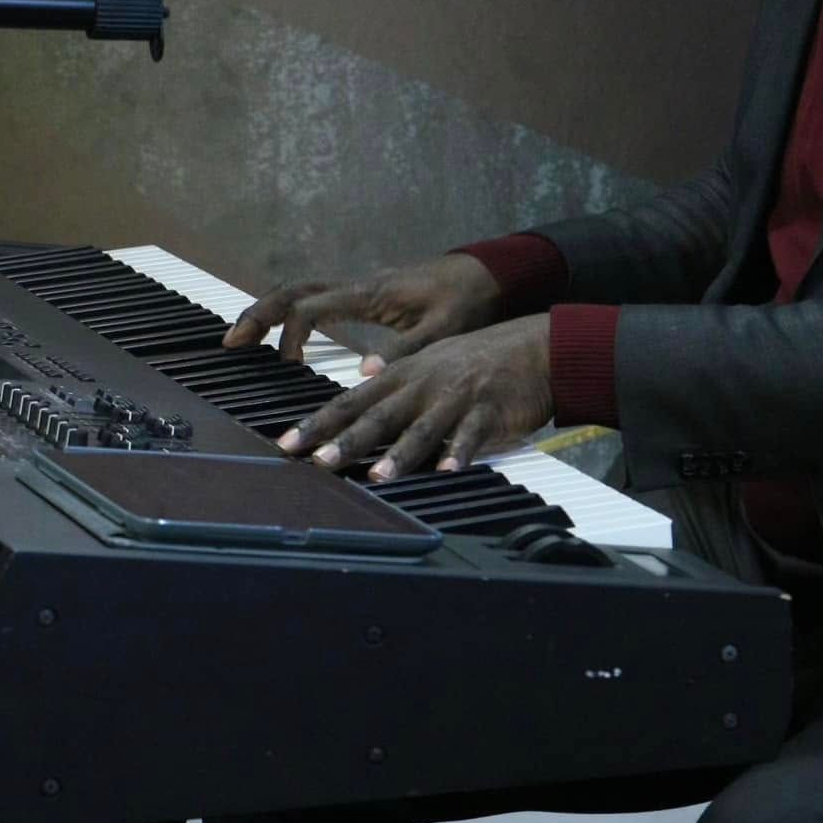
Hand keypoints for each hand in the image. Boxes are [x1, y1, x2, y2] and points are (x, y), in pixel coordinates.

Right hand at [223, 254, 501, 368]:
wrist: (486, 274)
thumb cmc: (467, 300)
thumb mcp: (444, 329)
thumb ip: (406, 349)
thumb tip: (364, 373)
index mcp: (369, 293)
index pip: (311, 309)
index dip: (292, 336)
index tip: (289, 366)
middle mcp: (357, 286)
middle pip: (293, 292)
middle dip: (258, 314)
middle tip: (230, 342)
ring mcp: (359, 289)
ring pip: (301, 292)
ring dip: (270, 312)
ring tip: (244, 339)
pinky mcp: (366, 296)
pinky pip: (317, 300)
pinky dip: (293, 314)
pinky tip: (286, 338)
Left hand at [276, 316, 552, 479]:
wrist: (535, 347)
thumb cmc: (479, 362)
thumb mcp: (430, 365)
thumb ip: (394, 384)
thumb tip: (359, 394)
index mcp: (404, 375)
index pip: (351, 400)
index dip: (319, 422)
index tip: (287, 443)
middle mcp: (424, 385)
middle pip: (380, 415)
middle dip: (348, 439)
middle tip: (319, 461)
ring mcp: (457, 397)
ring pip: (423, 428)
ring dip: (400, 452)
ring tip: (378, 475)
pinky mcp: (490, 411)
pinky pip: (472, 434)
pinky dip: (460, 453)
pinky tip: (450, 470)